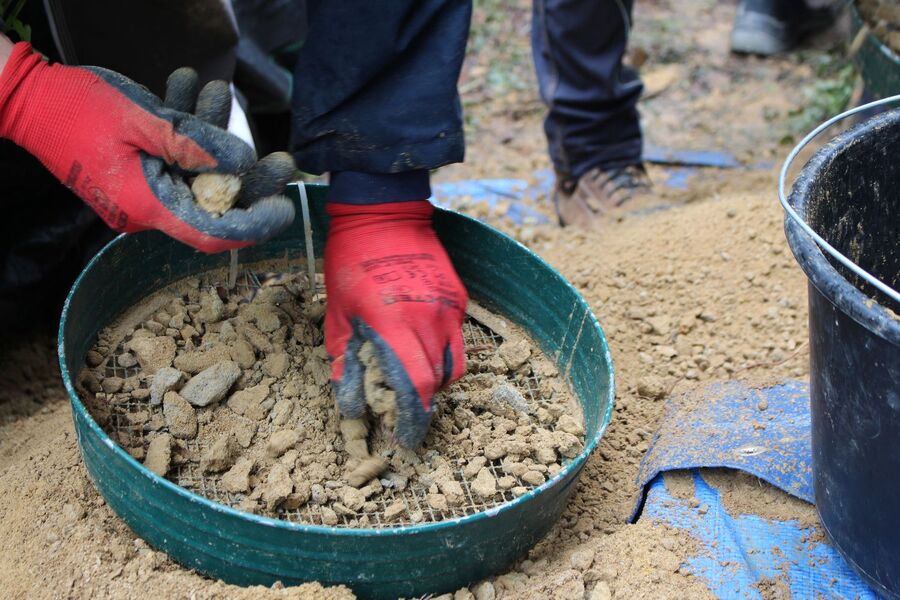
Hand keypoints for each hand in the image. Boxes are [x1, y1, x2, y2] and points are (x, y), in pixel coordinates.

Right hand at [0, 43, 294, 252]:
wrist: (25, 97)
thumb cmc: (75, 110)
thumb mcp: (140, 122)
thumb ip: (193, 144)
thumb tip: (242, 163)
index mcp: (147, 206)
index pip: (212, 232)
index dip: (253, 224)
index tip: (283, 208)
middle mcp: (147, 206)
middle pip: (213, 203)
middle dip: (249, 179)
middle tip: (281, 159)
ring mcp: (142, 188)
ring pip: (195, 173)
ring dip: (212, 135)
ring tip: (219, 92)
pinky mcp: (139, 169)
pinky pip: (173, 155)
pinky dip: (186, 126)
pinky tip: (190, 87)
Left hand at [325, 201, 467, 447]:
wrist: (384, 215)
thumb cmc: (351, 263)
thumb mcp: (337, 315)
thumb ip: (345, 362)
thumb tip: (352, 404)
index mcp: (393, 325)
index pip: (414, 388)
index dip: (411, 420)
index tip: (404, 439)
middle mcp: (429, 319)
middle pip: (435, 383)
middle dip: (420, 405)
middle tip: (401, 412)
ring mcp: (448, 309)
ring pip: (452, 367)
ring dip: (432, 382)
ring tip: (410, 380)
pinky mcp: (458, 300)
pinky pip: (456, 342)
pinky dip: (440, 355)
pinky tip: (419, 346)